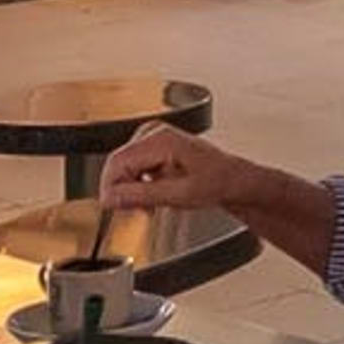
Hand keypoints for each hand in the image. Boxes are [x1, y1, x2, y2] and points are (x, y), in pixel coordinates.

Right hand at [102, 120, 256, 214]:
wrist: (233, 180)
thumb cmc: (217, 182)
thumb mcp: (178, 195)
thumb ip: (141, 195)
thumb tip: (110, 197)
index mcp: (161, 139)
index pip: (117, 162)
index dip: (110, 189)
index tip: (112, 208)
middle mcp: (154, 133)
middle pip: (117, 164)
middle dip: (122, 190)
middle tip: (136, 210)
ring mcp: (153, 137)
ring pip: (122, 167)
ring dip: (130, 189)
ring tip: (149, 204)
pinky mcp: (152, 146)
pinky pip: (132, 166)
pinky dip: (137, 184)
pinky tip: (152, 194)